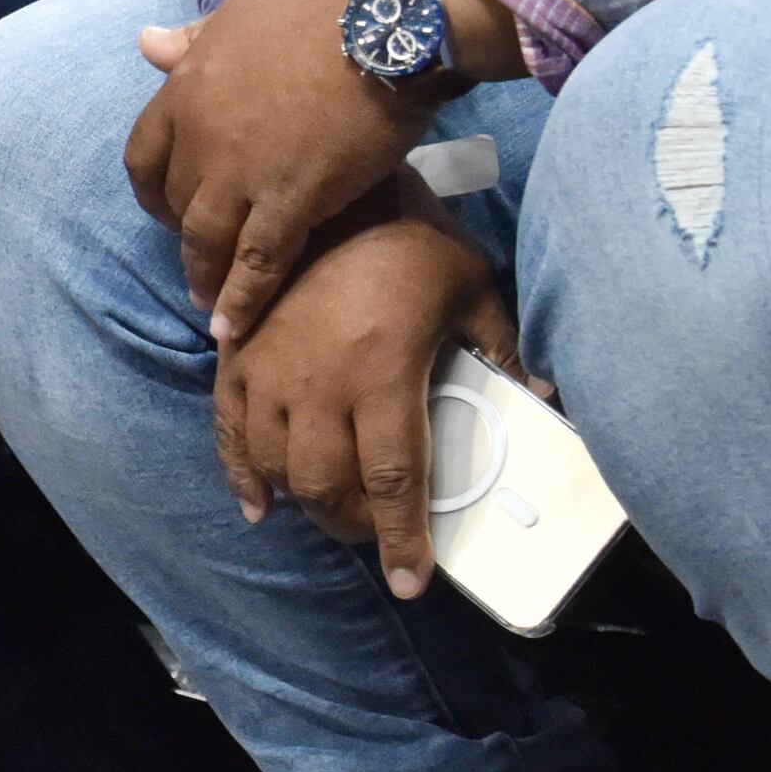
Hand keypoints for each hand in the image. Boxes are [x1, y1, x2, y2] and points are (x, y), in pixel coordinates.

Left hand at [127, 0, 437, 342]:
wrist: (384, 18)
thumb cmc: (320, 4)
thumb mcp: (240, 13)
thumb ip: (193, 41)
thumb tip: (144, 43)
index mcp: (185, 88)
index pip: (144, 154)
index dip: (152, 188)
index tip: (166, 205)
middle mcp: (202, 135)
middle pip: (176, 201)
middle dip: (181, 234)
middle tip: (198, 258)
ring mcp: (244, 171)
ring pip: (206, 240)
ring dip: (203, 277)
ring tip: (208, 306)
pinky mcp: (294, 200)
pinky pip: (257, 263)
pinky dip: (241, 301)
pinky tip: (233, 331)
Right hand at [214, 182, 521, 596]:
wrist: (331, 186)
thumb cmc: (411, 237)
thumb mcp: (473, 287)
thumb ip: (503, 347)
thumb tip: (541, 397)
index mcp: (383, 376)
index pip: (393, 481)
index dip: (401, 540)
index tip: (411, 584)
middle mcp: (320, 386)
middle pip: (328, 487)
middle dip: (354, 527)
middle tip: (377, 536)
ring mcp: (270, 371)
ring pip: (277, 468)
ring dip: (304, 505)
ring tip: (331, 514)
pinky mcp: (236, 356)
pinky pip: (229, 430)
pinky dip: (240, 475)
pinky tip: (258, 505)